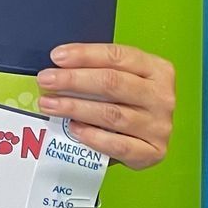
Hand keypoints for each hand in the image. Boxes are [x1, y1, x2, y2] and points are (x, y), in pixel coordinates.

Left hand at [35, 43, 174, 169]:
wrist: (148, 140)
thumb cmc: (130, 104)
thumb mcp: (123, 80)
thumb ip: (99, 71)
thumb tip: (59, 68)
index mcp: (157, 70)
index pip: (118, 56)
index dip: (85, 55)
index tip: (57, 57)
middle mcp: (161, 96)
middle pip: (113, 83)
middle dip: (74, 80)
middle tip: (46, 80)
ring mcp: (159, 126)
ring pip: (112, 114)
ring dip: (75, 108)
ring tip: (50, 104)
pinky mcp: (152, 152)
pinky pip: (118, 144)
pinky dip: (92, 136)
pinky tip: (72, 129)